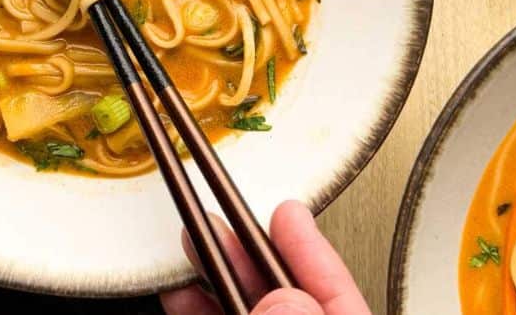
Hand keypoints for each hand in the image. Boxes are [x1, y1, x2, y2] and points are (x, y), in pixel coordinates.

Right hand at [160, 201, 370, 314]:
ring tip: (191, 243)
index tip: (287, 211)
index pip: (336, 292)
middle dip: (246, 252)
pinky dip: (197, 311)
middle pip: (280, 294)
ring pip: (243, 310)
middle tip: (220, 217)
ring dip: (213, 279)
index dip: (309, 247)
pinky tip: (180, 294)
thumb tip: (285, 304)